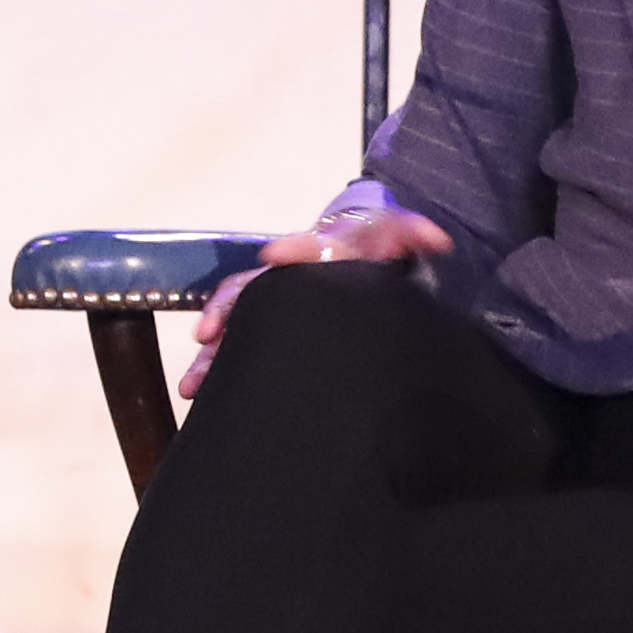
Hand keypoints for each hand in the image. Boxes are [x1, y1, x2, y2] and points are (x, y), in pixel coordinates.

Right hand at [180, 196, 451, 398]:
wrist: (354, 248)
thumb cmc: (373, 246)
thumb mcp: (396, 233)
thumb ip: (412, 233)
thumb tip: (438, 238)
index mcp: (324, 250)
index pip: (311, 247)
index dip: (296, 251)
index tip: (272, 259)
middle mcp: (289, 275)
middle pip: (253, 288)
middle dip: (229, 309)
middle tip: (209, 334)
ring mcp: (274, 301)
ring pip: (237, 323)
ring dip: (213, 353)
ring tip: (194, 385)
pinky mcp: (268, 326)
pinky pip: (237, 346)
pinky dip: (217, 369)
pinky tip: (200, 398)